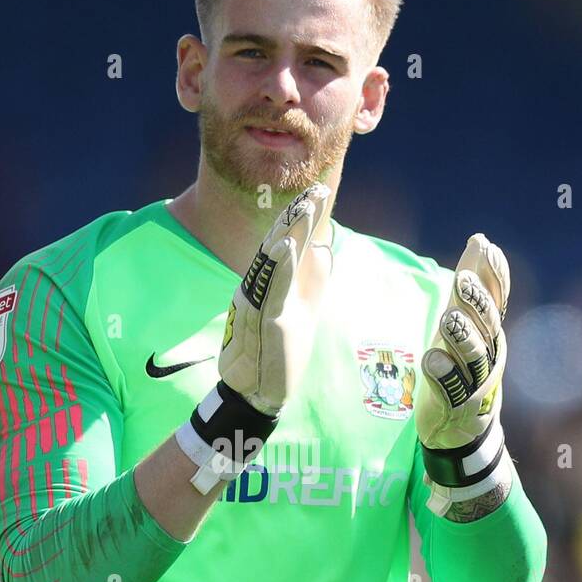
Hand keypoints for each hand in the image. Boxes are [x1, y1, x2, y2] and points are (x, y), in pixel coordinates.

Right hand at [174, 183, 332, 493]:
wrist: (258, 391)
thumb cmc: (278, 350)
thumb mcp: (301, 308)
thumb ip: (309, 279)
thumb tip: (323, 245)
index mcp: (273, 284)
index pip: (287, 243)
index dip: (302, 218)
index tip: (318, 190)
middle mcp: (262, 287)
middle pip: (279, 245)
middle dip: (297, 217)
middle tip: (315, 190)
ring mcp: (262, 303)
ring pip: (274, 261)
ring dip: (290, 233)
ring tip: (304, 208)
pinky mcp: (267, 321)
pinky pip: (273, 289)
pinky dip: (282, 267)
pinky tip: (289, 246)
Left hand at [416, 233, 512, 514]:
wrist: (464, 432)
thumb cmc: (463, 370)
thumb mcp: (466, 325)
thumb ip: (473, 289)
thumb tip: (479, 240)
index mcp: (489, 334)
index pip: (495, 299)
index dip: (492, 274)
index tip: (484, 246)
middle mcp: (487, 356)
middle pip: (486, 326)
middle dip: (477, 302)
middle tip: (463, 278)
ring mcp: (474, 382)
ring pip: (473, 357)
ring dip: (461, 337)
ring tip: (448, 318)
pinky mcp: (454, 406)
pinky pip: (451, 390)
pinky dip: (443, 375)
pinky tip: (432, 359)